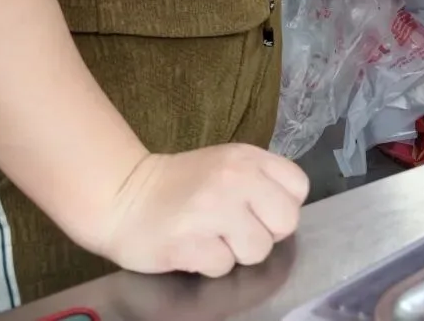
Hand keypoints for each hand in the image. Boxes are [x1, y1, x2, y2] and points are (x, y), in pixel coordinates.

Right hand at [91, 145, 308, 278]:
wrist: (125, 196)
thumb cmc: (183, 185)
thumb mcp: (228, 165)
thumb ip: (260, 181)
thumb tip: (285, 215)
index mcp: (248, 157)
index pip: (298, 187)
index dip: (282, 205)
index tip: (260, 210)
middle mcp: (235, 178)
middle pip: (285, 222)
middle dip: (265, 234)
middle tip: (237, 230)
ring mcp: (212, 210)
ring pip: (257, 250)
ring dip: (236, 253)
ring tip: (212, 238)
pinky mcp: (189, 242)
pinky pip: (223, 267)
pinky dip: (209, 265)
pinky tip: (193, 248)